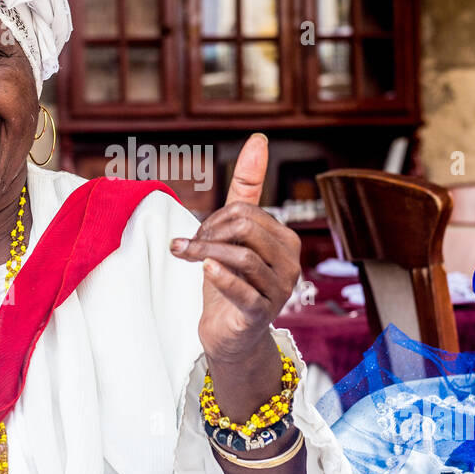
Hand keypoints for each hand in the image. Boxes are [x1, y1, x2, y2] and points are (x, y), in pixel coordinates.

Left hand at [169, 133, 301, 363]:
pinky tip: (204, 270)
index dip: (214, 218)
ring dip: (203, 253)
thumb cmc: (233, 280)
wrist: (231, 334)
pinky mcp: (261, 314)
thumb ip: (247, 189)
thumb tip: (258, 139)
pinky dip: (221, 278)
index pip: (246, 211)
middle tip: (188, 247)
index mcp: (286, 239)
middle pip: (245, 228)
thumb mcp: (236, 233)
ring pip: (241, 257)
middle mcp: (290, 263)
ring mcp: (279, 290)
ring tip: (184, 256)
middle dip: (208, 233)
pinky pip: (243, 291)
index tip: (198, 235)